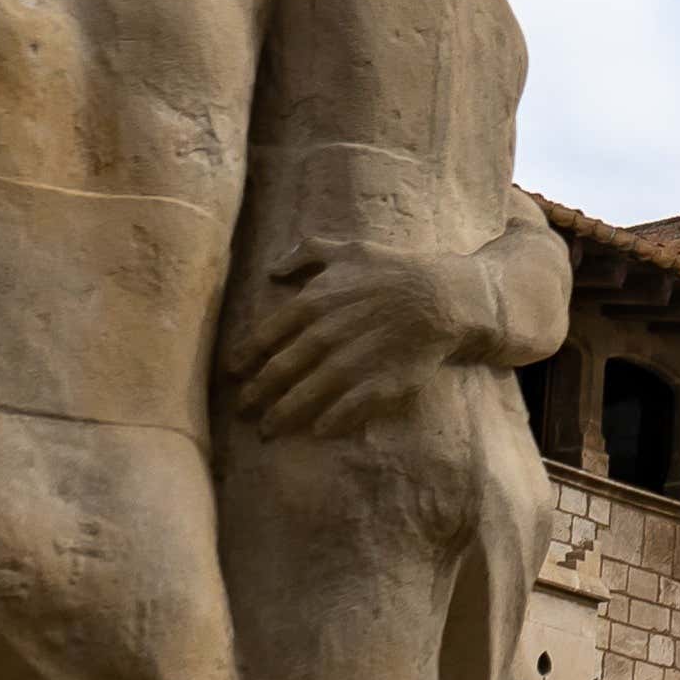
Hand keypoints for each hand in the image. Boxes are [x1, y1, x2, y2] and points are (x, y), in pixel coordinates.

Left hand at [226, 238, 492, 436]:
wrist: (445, 295)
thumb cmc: (393, 270)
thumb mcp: (348, 249)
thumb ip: (306, 253)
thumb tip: (272, 270)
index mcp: (313, 303)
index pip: (265, 336)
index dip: (245, 358)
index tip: (233, 373)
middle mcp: (326, 335)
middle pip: (280, 371)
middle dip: (256, 394)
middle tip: (242, 410)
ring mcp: (353, 361)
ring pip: (306, 394)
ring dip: (283, 414)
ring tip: (268, 429)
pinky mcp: (381, 382)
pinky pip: (348, 407)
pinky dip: (331, 420)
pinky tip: (317, 430)